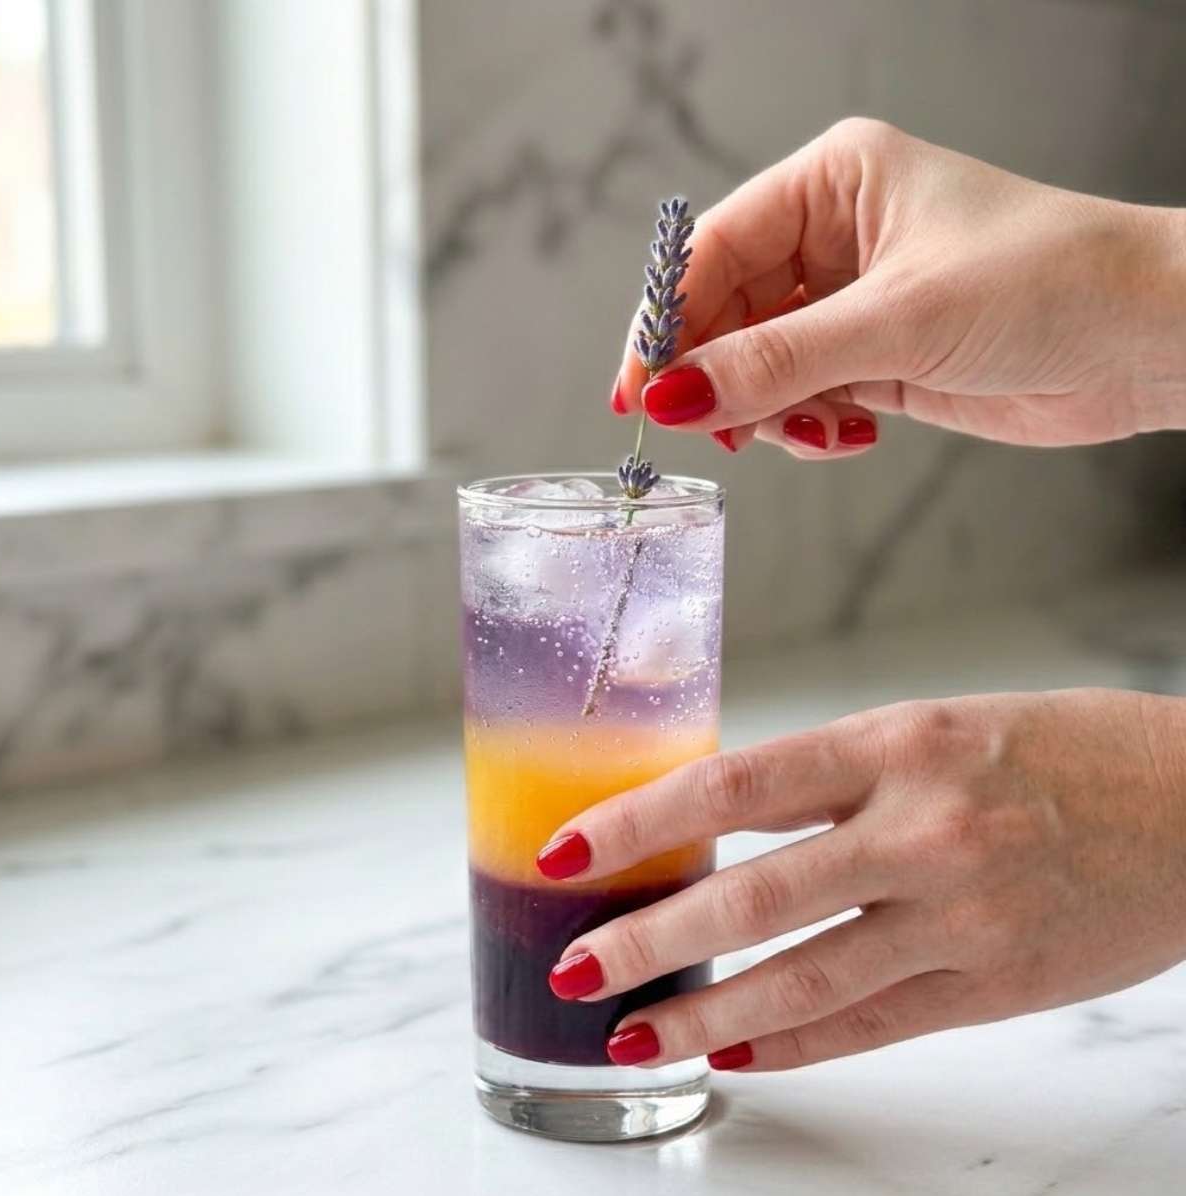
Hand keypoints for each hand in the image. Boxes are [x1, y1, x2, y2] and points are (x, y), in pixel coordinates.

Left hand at [538, 689, 1185, 1070]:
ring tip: (635, 1032)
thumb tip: (724, 820)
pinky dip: (797, 1044)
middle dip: (650, 939)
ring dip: (706, 1016)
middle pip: (753, 898)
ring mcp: (961, 918)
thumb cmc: (1059, 750)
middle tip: (577, 965)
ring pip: (805, 981)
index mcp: (897, 743)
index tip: (570, 850)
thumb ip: (834, 778)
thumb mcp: (935, 727)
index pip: (732, 786)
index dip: (637, 823)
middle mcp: (922, 830)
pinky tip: (741, 1053)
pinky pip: (875, 1026)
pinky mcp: (997, 987)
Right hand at [612, 119, 1185, 455]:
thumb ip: (777, 361)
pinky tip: (846, 433)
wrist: (1148, 340)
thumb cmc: (1050, 283)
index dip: (665, 321)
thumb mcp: (897, 319)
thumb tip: (676, 394)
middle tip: (710, 429)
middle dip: (717, 375)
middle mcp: (834, 238)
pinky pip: (802, 397)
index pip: (713, 250)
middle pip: (726, 312)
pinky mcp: (875, 358)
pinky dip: (807, 426)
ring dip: (767, 408)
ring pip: (759, 363)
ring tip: (808, 429)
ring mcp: (853, 302)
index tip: (637, 388)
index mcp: (833, 185)